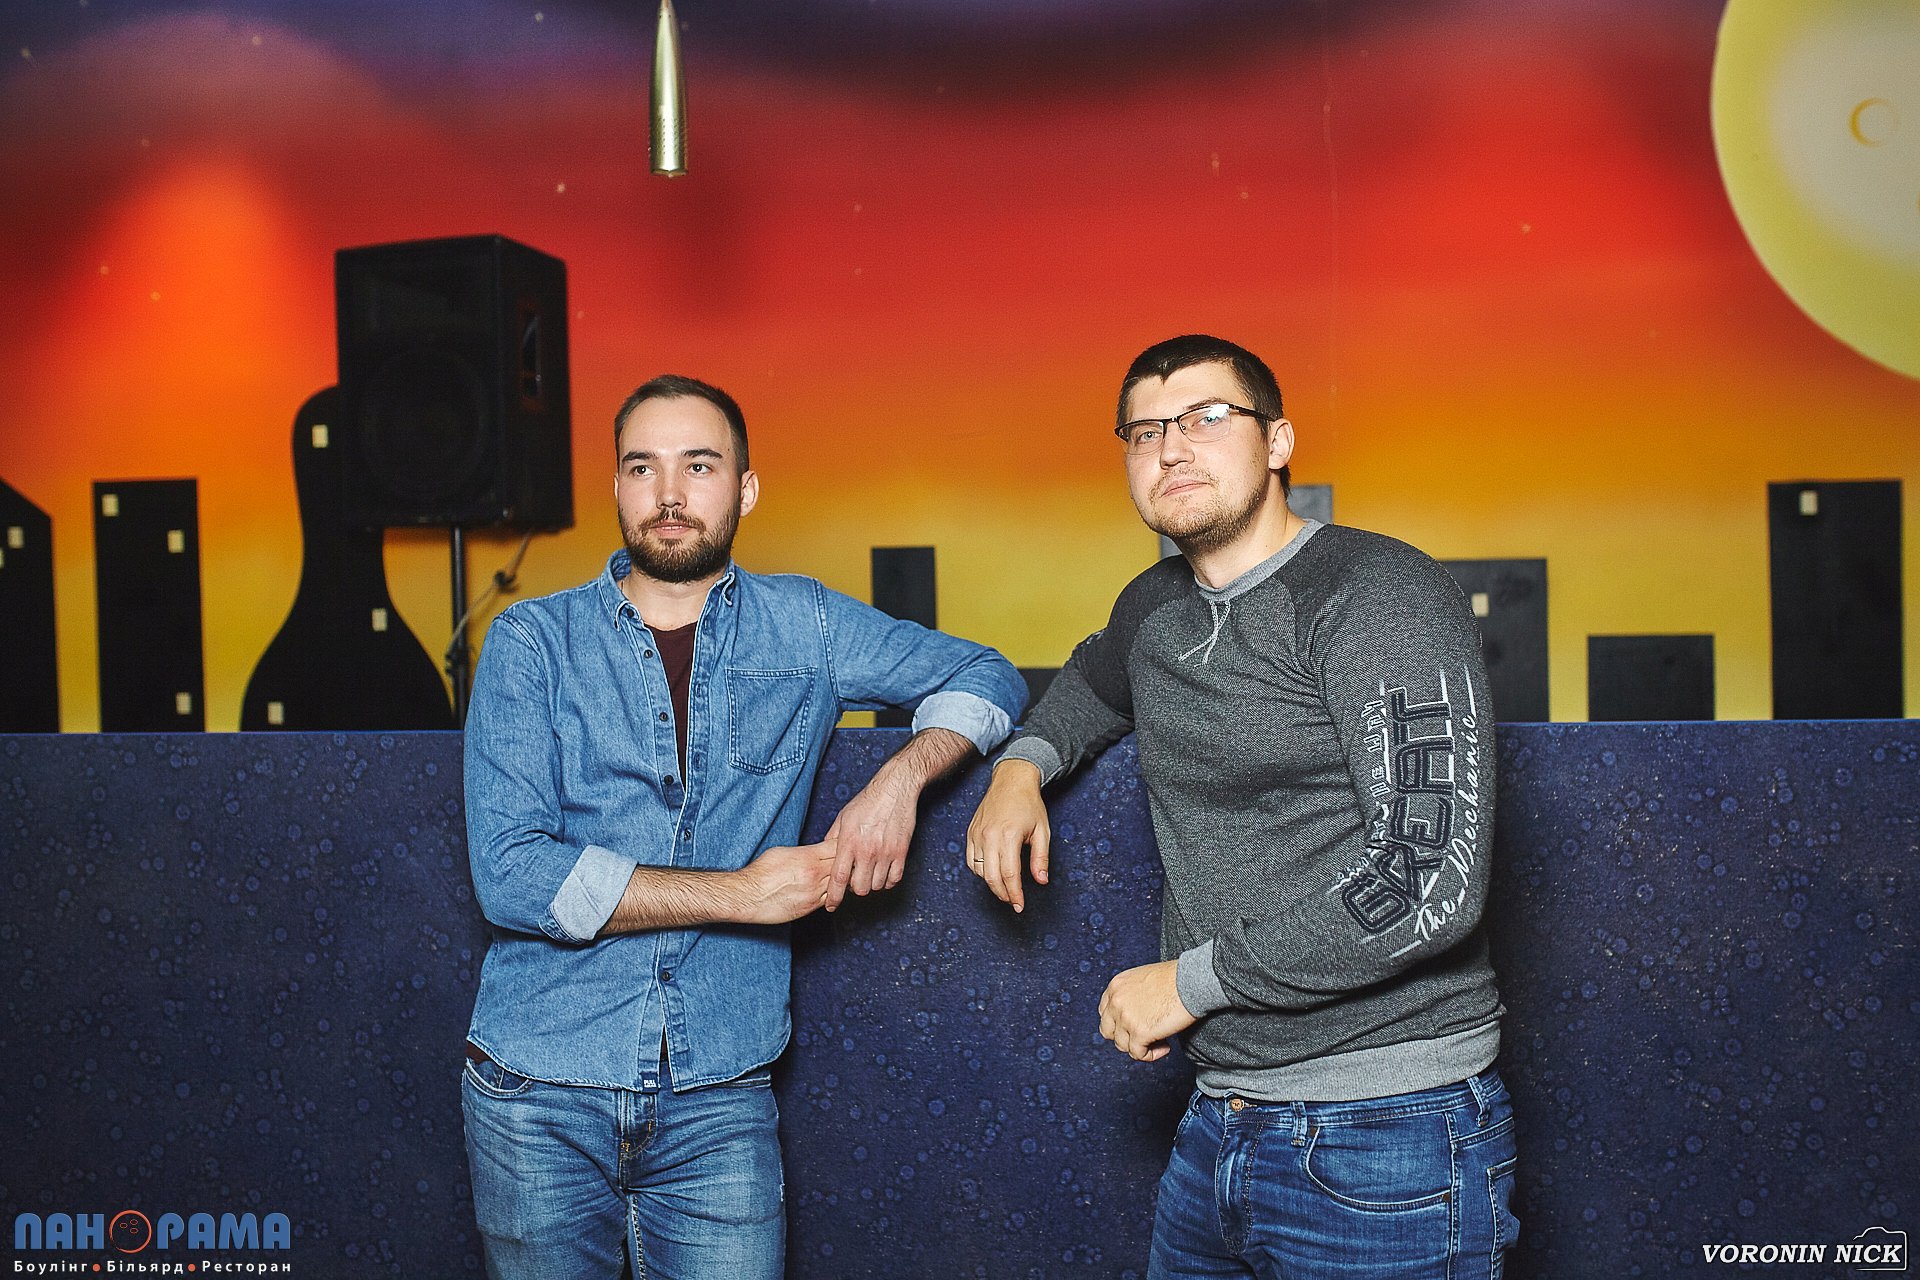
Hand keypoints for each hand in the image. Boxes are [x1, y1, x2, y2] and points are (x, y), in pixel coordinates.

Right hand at [735, 838, 837, 923]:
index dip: (843, 846)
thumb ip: (804, 852)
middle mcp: (815, 875)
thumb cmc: (761, 872)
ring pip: (840, 885)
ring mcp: (814, 893)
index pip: (837, 848)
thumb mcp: (783, 852)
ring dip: (842, 881)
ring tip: (842, 876)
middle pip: (843, 866)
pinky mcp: (810, 908)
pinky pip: (829, 899)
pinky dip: (832, 893)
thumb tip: (815, 851)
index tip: (845, 844)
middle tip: (851, 860)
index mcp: (808, 857)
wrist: (748, 897)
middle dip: (847, 862)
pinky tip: (830, 890)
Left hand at [822, 771, 919, 909]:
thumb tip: (824, 854)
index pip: (839, 878)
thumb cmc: (867, 801)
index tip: (831, 905)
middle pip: (860, 888)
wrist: (895, 789)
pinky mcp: (901, 851)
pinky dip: (888, 880)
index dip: (834, 896)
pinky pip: (895, 879)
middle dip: (855, 888)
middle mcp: (867, 850)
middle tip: (856, 878)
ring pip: (877, 886)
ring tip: (870, 872)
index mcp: (849, 843)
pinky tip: (884, 873)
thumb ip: (832, 838)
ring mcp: (886, 852)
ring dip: (872, 883)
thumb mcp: (843, 817)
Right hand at [964, 759, 1049, 912]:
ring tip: (1005, 888)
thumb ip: (1040, 858)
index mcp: (1008, 836)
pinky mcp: (971, 832)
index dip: (1015, 894)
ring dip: (992, 884)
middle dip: (1003, 894)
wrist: (1011, 781)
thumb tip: (1041, 881)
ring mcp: (977, 834)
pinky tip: (991, 873)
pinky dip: (979, 871)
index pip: (1009, 874)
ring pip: (979, 870)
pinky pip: (970, 860)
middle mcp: (989, 836)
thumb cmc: (1029, 805)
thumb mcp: (1042, 831)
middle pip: (991, 877)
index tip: (1020, 906)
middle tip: (1014, 902)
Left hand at [1098, 960, 1195, 1061]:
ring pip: (1123, 1045)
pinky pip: (1138, 1054)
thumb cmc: (1176, 978)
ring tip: (1160, 1040)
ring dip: (1141, 1046)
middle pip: (1109, 1032)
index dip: (1118, 1023)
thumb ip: (1132, 994)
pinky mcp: (1140, 1033)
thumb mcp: (1143, 979)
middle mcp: (1116, 1001)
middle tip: (1145, 1036)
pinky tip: (1166, 1047)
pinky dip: (1151, 1055)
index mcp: (1116, 986)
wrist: (1191, 981)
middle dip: (1126, 1037)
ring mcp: (1125, 1018)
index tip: (1134, 1026)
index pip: (1105, 1012)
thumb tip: (1135, 1013)